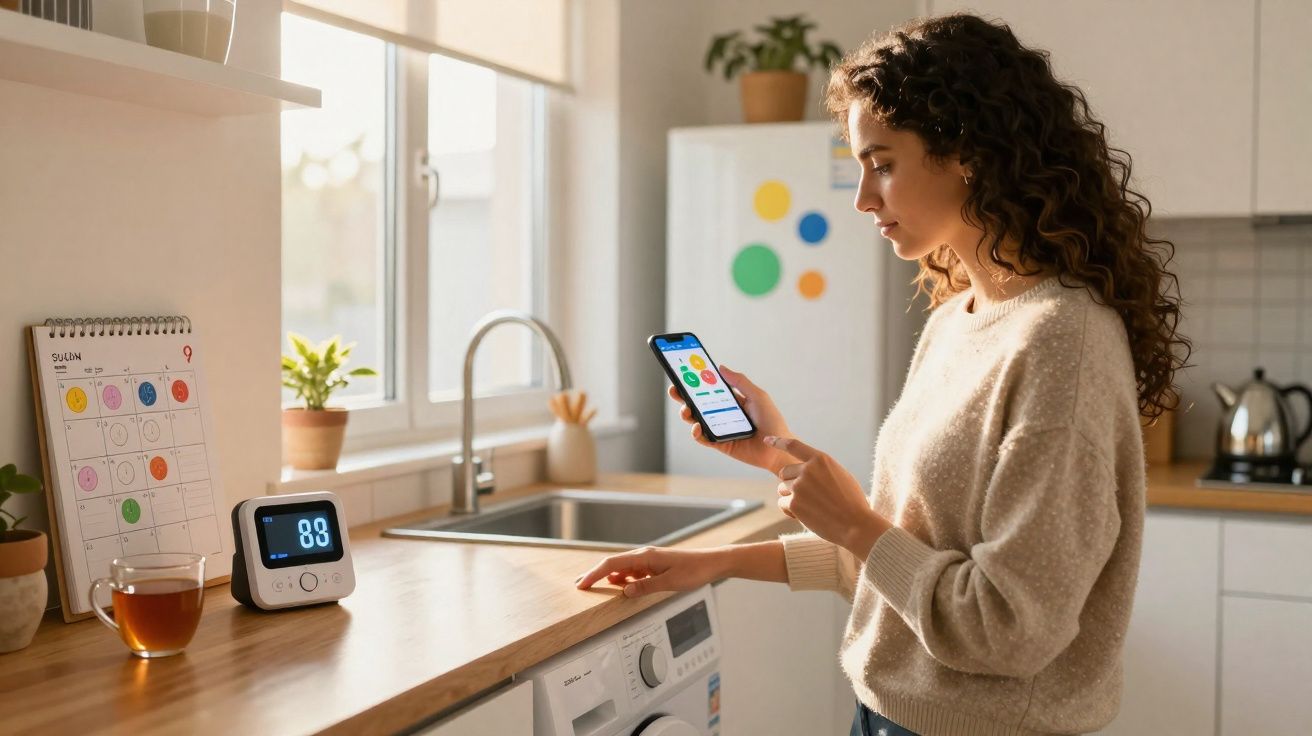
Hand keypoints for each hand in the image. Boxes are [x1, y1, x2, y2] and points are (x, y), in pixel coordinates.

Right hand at [575, 546, 728, 597]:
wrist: (712, 563)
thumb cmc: (694, 570)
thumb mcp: (670, 583)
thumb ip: (645, 587)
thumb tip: (624, 592)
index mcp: (645, 557)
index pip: (612, 564)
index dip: (594, 574)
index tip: (582, 584)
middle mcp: (644, 556)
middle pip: (613, 564)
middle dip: (595, 574)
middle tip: (579, 585)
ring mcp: (649, 560)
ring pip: (622, 568)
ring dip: (608, 577)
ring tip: (595, 587)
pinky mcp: (655, 566)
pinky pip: (633, 572)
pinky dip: (623, 579)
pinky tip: (621, 587)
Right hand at [668, 365, 792, 473]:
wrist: (778, 448)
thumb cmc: (772, 421)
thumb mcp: (758, 396)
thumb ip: (740, 382)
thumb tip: (721, 367)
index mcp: (731, 400)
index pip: (709, 389)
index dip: (696, 381)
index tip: (684, 372)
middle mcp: (722, 414)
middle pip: (698, 403)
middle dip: (684, 395)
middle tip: (675, 389)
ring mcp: (719, 429)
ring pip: (695, 419)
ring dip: (686, 413)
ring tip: (685, 408)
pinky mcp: (719, 444)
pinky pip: (702, 438)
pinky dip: (695, 432)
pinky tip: (696, 426)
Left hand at [769, 435, 889, 558]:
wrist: (856, 525)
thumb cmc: (852, 502)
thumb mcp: (840, 475)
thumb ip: (821, 469)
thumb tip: (803, 469)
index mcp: (821, 459)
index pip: (794, 445)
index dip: (778, 441)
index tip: (766, 440)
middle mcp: (808, 470)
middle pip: (784, 472)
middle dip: (791, 483)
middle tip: (808, 496)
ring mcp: (799, 486)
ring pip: (782, 489)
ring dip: (791, 498)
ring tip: (812, 507)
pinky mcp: (794, 503)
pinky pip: (783, 504)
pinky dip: (791, 511)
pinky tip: (808, 516)